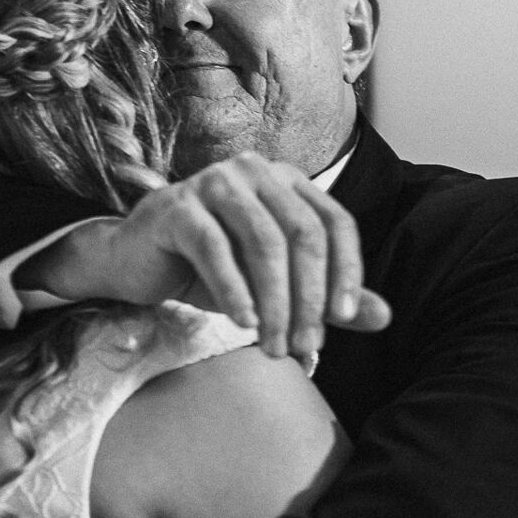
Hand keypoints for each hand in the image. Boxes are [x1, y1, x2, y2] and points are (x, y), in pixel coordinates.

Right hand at [28, 153, 389, 356]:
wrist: (132, 262)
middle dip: (308, 297)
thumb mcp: (272, 285)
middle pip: (302, 234)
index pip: (335, 222)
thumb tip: (384, 317)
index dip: (347, 271)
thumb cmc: (208, 268)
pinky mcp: (178, 206)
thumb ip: (323, 297)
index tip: (345, 319)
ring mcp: (214, 182)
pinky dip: (234, 291)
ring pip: (263, 242)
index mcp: (286, 180)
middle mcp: (255, 170)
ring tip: (273, 346)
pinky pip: (215, 248)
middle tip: (304, 347)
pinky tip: (242, 323)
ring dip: (274, 302)